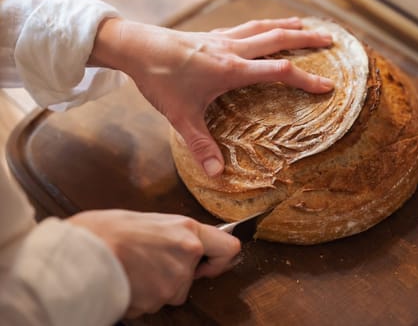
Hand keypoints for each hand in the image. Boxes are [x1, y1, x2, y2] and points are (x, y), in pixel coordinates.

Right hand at [67, 210, 239, 316]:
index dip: (220, 258)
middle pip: (193, 278)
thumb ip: (176, 234)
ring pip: (172, 292)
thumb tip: (187, 243)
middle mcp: (187, 256)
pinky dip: (142, 298)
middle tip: (150, 262)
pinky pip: (153, 304)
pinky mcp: (156, 301)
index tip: (209, 262)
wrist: (81, 252)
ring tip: (133, 269)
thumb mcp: (151, 221)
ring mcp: (173, 281)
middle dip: (176, 276)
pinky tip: (128, 281)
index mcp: (188, 231)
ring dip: (156, 287)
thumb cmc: (109, 230)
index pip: (229, 248)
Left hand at [89, 17, 332, 176]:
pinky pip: (247, 27)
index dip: (306, 79)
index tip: (327, 86)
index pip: (279, 72)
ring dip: (288, 26)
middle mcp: (233, 50)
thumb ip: (201, 144)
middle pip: (279, 39)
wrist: (136, 47)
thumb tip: (217, 173)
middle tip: (331, 39)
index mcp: (231, 70)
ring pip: (264, 27)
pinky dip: (264, 25)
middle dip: (308, 39)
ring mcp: (223, 39)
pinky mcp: (213, 35)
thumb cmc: (159, 80)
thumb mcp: (181, 116)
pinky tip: (265, 29)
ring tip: (306, 26)